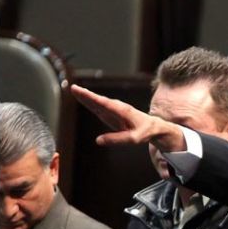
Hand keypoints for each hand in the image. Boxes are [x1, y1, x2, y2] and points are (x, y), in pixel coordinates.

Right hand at [70, 84, 186, 151]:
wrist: (154, 127)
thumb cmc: (145, 132)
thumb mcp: (134, 139)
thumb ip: (117, 139)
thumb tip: (98, 140)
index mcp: (122, 111)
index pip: (103, 103)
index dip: (91, 98)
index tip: (81, 91)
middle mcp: (117, 108)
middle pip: (98, 100)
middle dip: (86, 95)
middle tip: (73, 88)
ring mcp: (114, 110)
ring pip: (98, 102)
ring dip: (86, 97)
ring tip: (75, 91)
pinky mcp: (113, 114)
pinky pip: (99, 107)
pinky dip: (90, 102)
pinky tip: (83, 99)